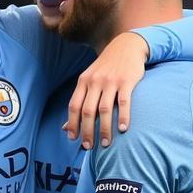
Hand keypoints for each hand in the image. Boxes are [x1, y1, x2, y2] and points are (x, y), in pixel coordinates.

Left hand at [64, 30, 148, 149]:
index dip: (72, 123)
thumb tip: (65, 127)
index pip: (74, 106)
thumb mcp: (89, 80)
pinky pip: (124, 102)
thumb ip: (79, 101)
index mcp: (83, 81)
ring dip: (104, 129)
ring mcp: (111, 81)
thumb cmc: (106, 67)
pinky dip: (123, 116)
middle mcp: (95, 81)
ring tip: (106, 143)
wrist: (126, 46)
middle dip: (87, 131)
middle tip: (89, 146)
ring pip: (105, 109)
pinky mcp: (127, 81)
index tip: (74, 138)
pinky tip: (122, 129)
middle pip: (88, 111)